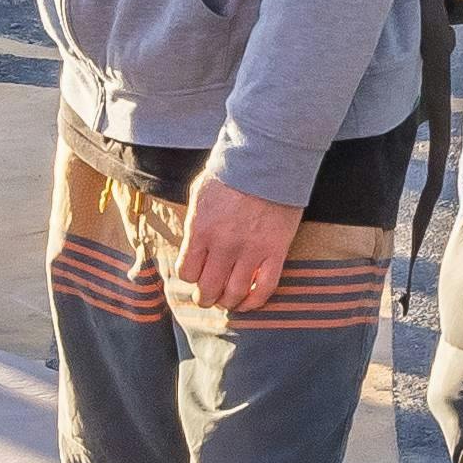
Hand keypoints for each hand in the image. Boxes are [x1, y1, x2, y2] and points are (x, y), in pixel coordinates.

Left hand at [177, 169, 302, 312]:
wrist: (267, 159)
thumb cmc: (232, 172)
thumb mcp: (200, 194)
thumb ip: (195, 223)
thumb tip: (193, 247)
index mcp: (200, 229)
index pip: (187, 271)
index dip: (191, 277)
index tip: (197, 275)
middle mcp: (223, 244)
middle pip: (208, 288)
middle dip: (206, 297)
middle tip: (209, 296)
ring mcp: (250, 250)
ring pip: (234, 293)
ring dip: (228, 302)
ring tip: (228, 300)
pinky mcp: (275, 251)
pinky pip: (264, 288)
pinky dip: (255, 302)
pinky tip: (249, 302)